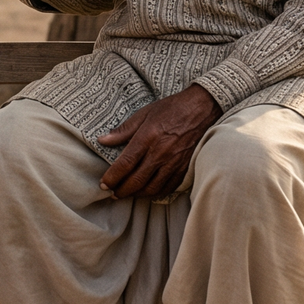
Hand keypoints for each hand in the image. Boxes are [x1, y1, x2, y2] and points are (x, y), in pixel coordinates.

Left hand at [98, 85, 220, 198]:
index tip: (103, 184)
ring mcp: (174, 162)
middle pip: (137, 180)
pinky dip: (156, 193)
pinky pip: (168, 187)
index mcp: (148, 137)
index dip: (113, 177)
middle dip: (122, 190)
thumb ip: (123, 130)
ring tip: (127, 194)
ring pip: (153, 188)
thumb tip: (103, 140)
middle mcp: (161, 153)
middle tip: (111, 193)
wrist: (200, 109)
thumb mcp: (144, 114)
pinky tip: (148, 192)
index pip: (126, 163)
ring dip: (137, 194)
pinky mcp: (184, 167)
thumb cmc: (170, 109)